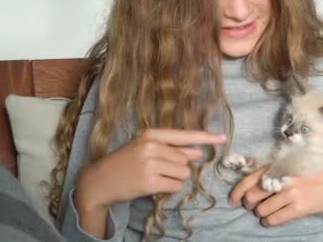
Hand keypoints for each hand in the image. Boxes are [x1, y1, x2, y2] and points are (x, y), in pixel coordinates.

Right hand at [75, 128, 225, 237]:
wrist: (100, 181)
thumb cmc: (126, 163)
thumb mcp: (146, 149)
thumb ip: (173, 149)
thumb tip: (198, 152)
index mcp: (151, 134)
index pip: (184, 135)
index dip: (206, 137)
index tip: (223, 137)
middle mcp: (151, 146)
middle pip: (185, 160)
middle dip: (178, 168)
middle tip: (156, 170)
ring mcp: (150, 164)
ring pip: (183, 174)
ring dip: (174, 179)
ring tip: (154, 177)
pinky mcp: (149, 182)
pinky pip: (175, 186)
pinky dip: (169, 188)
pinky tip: (153, 186)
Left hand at [229, 162, 322, 230]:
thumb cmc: (312, 172)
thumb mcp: (291, 165)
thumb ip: (272, 171)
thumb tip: (249, 185)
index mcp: (278, 165)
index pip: (248, 180)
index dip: (236, 193)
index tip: (233, 200)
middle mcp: (282, 177)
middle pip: (252, 196)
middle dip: (249, 204)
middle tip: (253, 205)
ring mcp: (291, 193)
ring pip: (261, 210)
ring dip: (260, 213)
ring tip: (266, 211)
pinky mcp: (299, 207)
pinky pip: (273, 219)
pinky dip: (268, 222)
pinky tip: (271, 219)